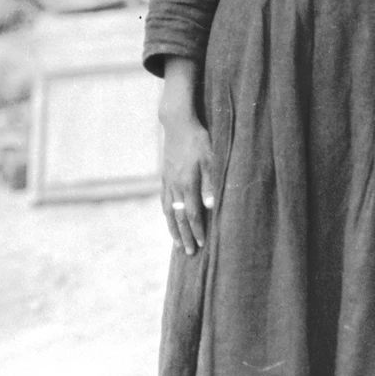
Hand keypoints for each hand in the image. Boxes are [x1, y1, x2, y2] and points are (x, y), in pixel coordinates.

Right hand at [159, 59, 215, 254]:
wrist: (177, 123)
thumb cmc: (199, 139)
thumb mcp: (211, 158)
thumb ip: (211, 183)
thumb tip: (210, 206)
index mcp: (188, 182)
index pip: (193, 213)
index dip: (197, 230)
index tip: (201, 245)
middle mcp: (175, 185)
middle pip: (179, 216)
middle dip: (185, 235)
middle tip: (189, 252)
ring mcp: (167, 181)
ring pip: (169, 210)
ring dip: (174, 228)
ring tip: (177, 243)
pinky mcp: (164, 175)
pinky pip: (164, 199)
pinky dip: (166, 213)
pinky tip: (168, 218)